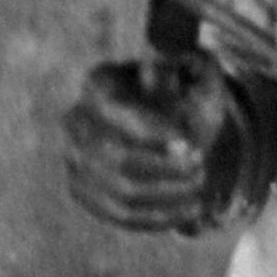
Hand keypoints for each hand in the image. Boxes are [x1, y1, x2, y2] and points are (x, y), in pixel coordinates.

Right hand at [63, 55, 265, 233]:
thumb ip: (179, 71)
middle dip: (165, 168)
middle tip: (200, 167)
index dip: (153, 133)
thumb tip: (160, 60)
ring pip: (121, 192)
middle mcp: (76, 121)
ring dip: (169, 194)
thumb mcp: (191, 75)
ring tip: (199, 186)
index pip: (114, 112)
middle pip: (115, 158)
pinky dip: (161, 216)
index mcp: (99, 84)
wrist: (171, 129)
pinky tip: (190, 208)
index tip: (190, 145)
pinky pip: (121, 215)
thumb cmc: (184, 96)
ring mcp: (75, 160)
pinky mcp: (84, 191)